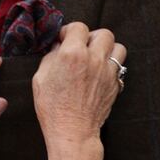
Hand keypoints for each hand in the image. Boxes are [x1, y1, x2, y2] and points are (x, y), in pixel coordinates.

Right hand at [32, 23, 125, 151]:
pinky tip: (99, 73)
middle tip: (82, 46)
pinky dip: (110, 65)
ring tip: (95, 57)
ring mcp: (108, 72)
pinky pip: (119, 66)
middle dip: (91, 37)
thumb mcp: (41, 78)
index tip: (64, 39)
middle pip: (103, 33)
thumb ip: (51, 57)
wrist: (73, 131)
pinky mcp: (115, 84)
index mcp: (72, 54)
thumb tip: (58, 47)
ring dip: (107, 49)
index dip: (70, 31)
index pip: (79, 27)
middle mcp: (94, 59)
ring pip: (118, 47)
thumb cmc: (53, 107)